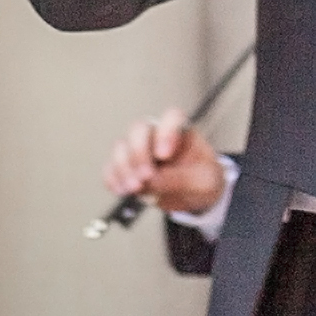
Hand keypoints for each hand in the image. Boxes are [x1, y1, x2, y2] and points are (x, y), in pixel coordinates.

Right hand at [102, 108, 226, 216]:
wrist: (196, 198)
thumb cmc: (203, 181)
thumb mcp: (204, 181)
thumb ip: (182, 178)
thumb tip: (153, 180)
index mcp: (181, 132)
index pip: (171, 117)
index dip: (165, 133)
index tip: (164, 156)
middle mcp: (157, 136)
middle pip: (139, 130)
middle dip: (138, 153)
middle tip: (146, 176)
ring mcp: (139, 151)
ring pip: (121, 147)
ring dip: (124, 168)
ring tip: (135, 188)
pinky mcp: (128, 169)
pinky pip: (112, 168)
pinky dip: (113, 179)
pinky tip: (121, 191)